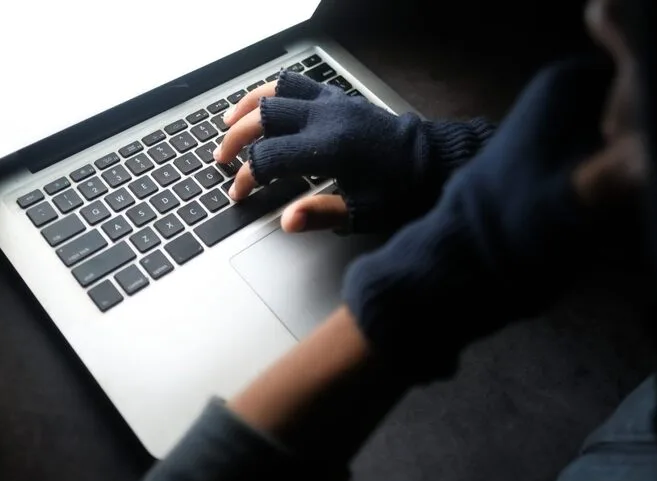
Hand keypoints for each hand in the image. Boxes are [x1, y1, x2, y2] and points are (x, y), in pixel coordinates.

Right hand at [214, 72, 492, 233]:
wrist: (435, 163)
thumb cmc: (401, 191)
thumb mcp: (363, 212)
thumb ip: (321, 214)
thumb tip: (286, 220)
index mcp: (328, 149)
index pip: (268, 159)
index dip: (246, 178)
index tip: (238, 194)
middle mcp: (326, 119)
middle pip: (263, 118)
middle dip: (236, 140)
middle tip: (221, 160)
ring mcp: (332, 103)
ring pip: (276, 91)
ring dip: (248, 107)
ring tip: (228, 123)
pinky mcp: (340, 98)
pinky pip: (297, 83)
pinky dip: (273, 93)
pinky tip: (264, 105)